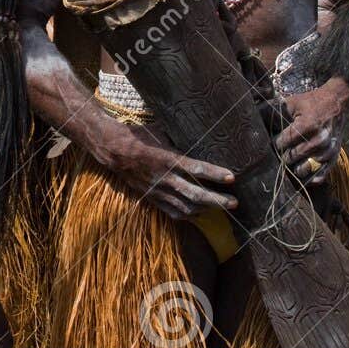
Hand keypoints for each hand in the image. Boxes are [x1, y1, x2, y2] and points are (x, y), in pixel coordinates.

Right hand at [105, 125, 236, 219]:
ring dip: (206, 209)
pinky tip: (199, 214)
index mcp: (168, 158)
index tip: (232, 178)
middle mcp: (164, 177)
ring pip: (186, 206)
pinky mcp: (152, 198)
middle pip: (195, 193)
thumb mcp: (161, 132)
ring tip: (222, 208)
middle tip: (234, 203)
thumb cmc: (139, 135)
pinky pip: (172, 211)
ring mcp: (158, 190)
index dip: (215, 174)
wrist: (114, 150)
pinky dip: (188, 214)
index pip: (196, 169)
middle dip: (216, 200)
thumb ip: (180, 140)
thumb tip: (200, 136)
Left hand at [276, 79, 348, 183]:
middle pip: (291, 158)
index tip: (269, 143)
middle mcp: (319, 140)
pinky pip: (319, 176)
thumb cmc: (310, 102)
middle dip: (280, 156)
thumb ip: (270, 109)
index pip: (282, 143)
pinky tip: (301, 169)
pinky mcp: (334, 158)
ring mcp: (328, 151)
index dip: (273, 144)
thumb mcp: (291, 102)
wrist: (338, 103)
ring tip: (287, 161)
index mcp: (307, 125)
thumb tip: (249, 116)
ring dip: (293, 168)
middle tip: (275, 154)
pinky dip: (308, 177)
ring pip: (303, 170)